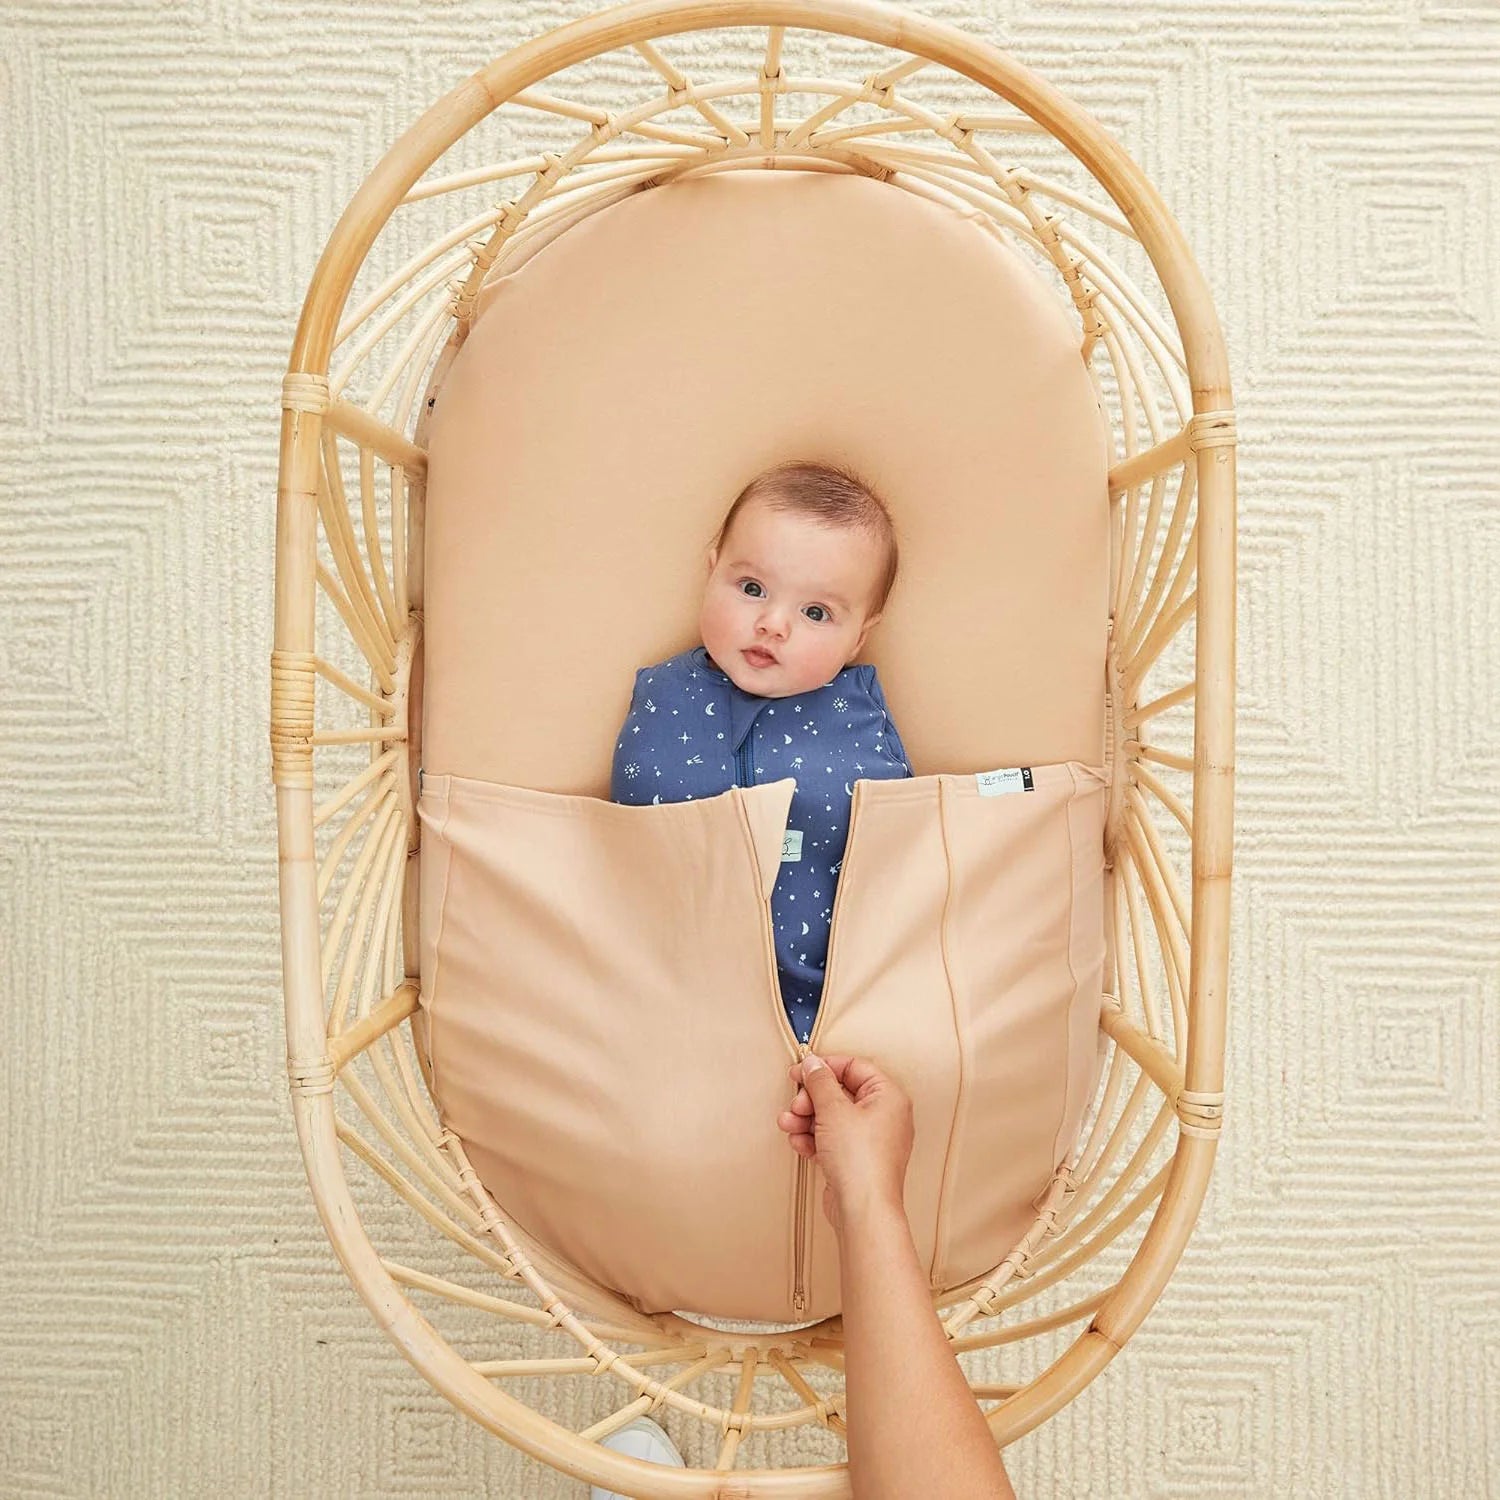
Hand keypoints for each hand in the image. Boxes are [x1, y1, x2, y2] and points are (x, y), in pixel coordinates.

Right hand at [776, 1053, 913, 1233]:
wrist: (862, 1210)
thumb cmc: (861, 1162)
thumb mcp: (833, 1110)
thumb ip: (820, 1082)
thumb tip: (813, 1064)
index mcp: (888, 1097)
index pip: (854, 1067)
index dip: (824, 1067)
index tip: (801, 1071)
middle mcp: (883, 1116)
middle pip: (840, 1093)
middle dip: (811, 1099)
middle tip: (796, 1104)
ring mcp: (869, 1140)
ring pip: (832, 1118)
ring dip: (806, 1119)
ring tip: (789, 1124)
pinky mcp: (856, 1159)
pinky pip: (831, 1139)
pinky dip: (813, 1138)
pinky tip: (799, 1143)